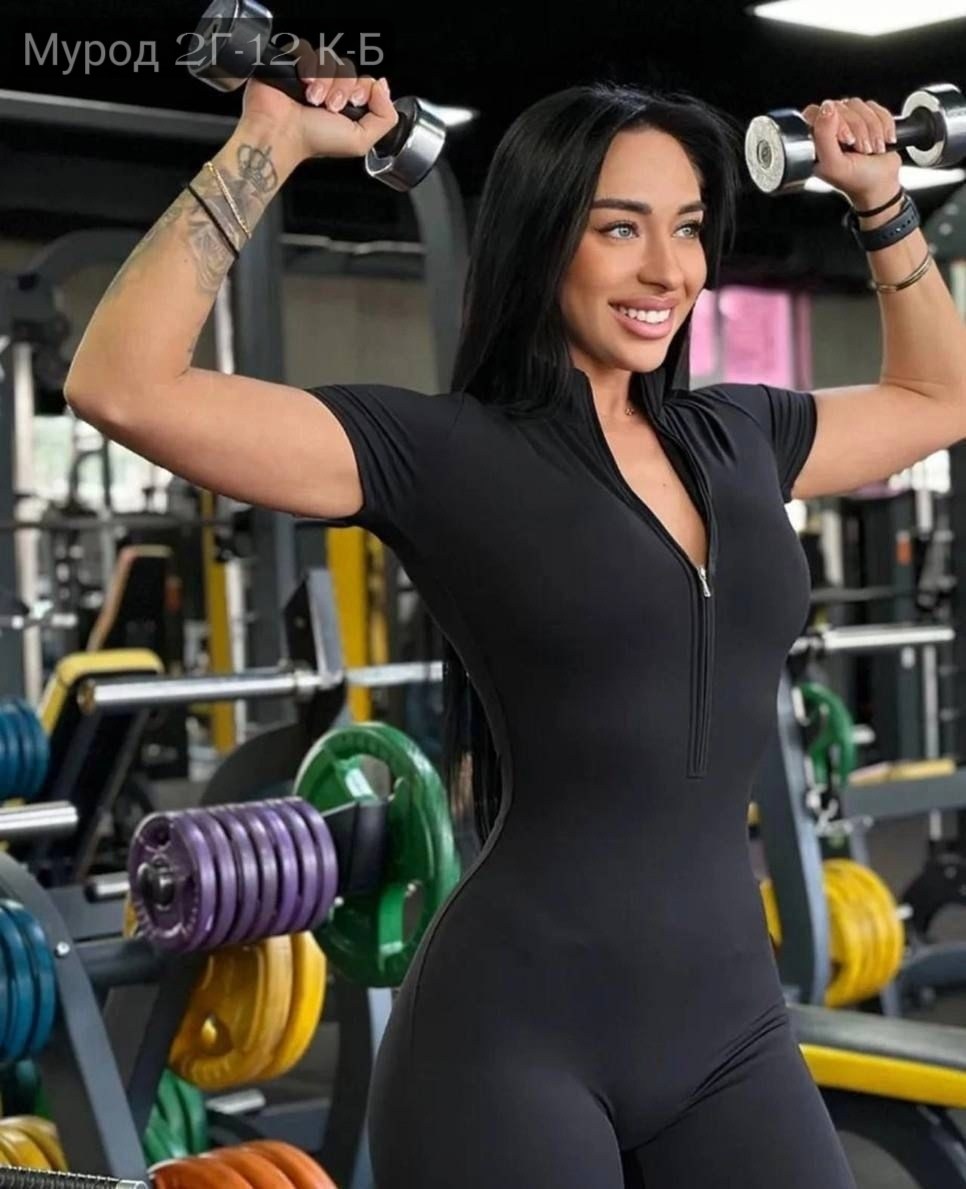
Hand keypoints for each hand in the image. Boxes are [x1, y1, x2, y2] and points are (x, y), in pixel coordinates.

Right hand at [239, 38, 398, 163]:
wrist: (281, 133)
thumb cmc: (314, 140)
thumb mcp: (360, 141)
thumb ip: (384, 118)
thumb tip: (383, 88)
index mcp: (349, 106)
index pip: (367, 82)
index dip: (363, 90)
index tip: (353, 104)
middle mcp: (332, 90)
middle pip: (350, 69)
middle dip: (343, 89)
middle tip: (331, 107)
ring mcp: (314, 76)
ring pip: (331, 60)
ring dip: (325, 82)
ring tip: (314, 100)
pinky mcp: (295, 64)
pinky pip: (310, 51)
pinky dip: (310, 67)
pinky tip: (304, 85)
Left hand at [801, 97, 901, 206]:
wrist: (881, 185)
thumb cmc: (856, 180)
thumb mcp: (834, 164)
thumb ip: (823, 136)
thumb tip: (826, 108)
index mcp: (815, 140)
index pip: (817, 112)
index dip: (835, 122)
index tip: (846, 140)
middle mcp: (830, 128)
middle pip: (841, 106)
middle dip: (858, 129)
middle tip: (861, 149)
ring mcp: (849, 121)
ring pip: (859, 105)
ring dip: (872, 128)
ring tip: (871, 148)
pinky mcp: (867, 117)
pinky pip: (875, 107)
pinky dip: (883, 125)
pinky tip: (881, 141)